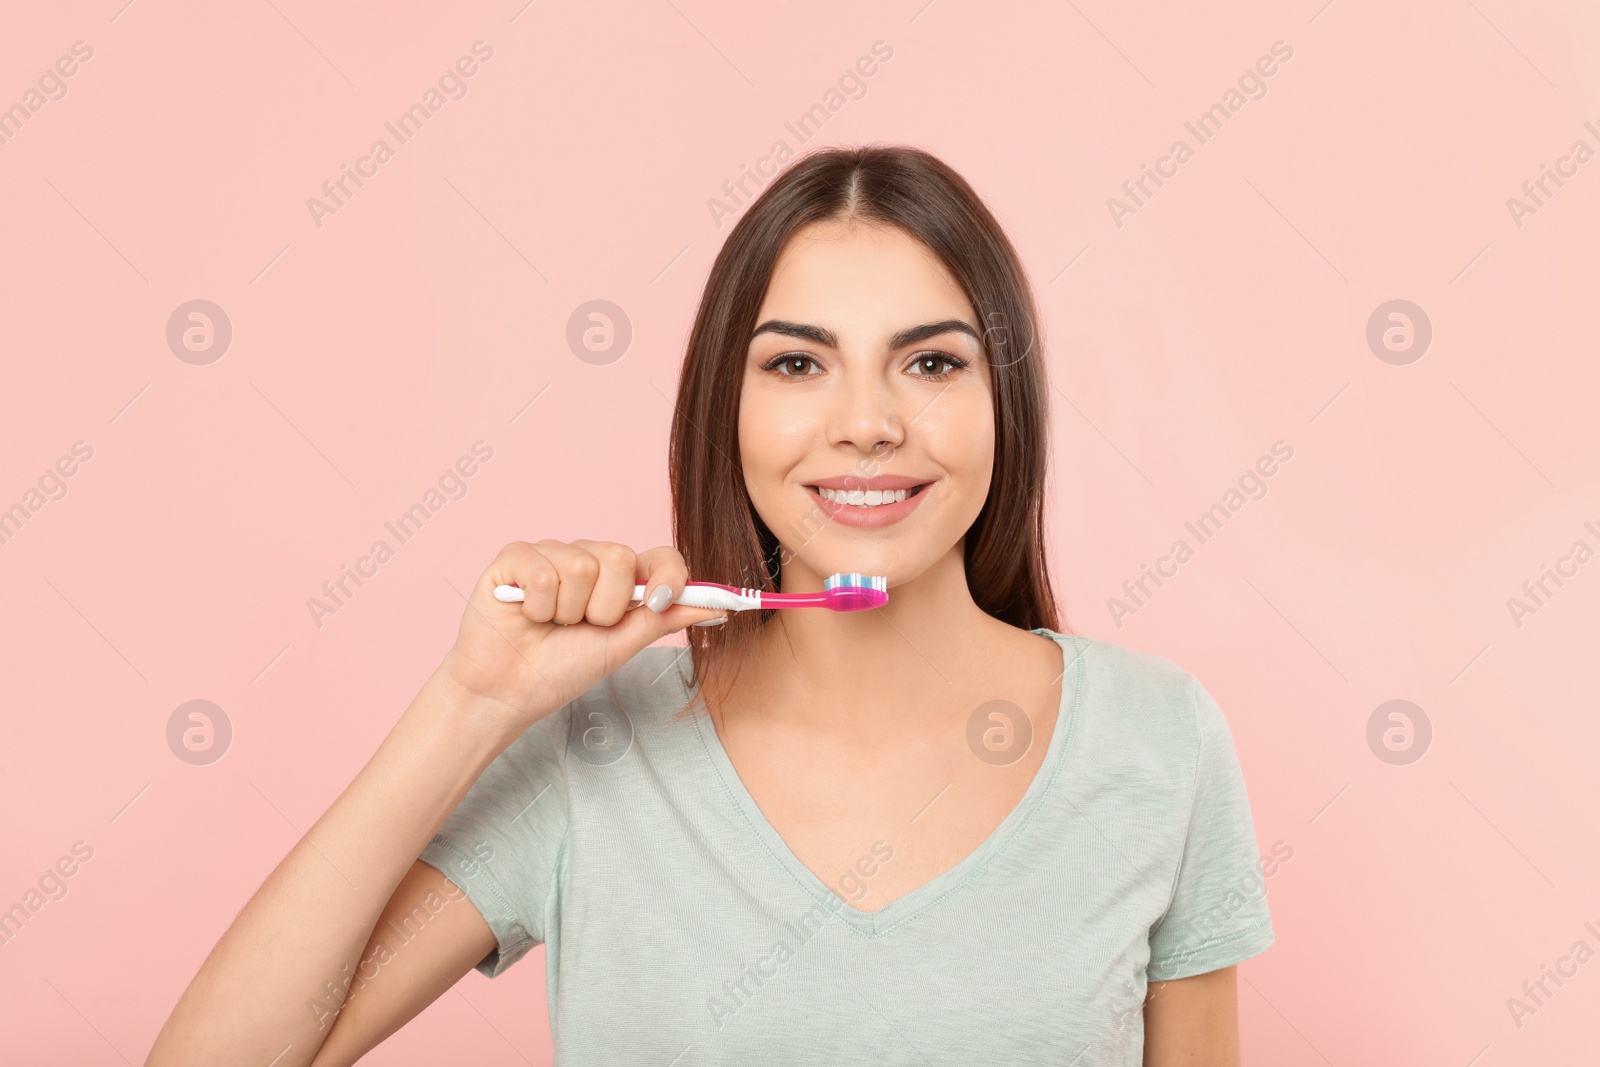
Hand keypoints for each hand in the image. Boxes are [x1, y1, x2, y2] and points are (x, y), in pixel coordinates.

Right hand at [438, 540, 724, 734]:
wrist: (509, 692)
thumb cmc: (561, 669)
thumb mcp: (623, 644)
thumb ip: (666, 618)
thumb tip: (721, 606)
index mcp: (620, 578)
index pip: (659, 556)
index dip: (667, 575)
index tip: (660, 602)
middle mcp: (588, 558)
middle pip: (620, 557)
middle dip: (605, 608)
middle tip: (580, 627)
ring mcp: (551, 553)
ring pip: (581, 565)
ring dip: (567, 611)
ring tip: (549, 624)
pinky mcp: (515, 557)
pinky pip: (543, 570)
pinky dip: (537, 606)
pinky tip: (526, 615)